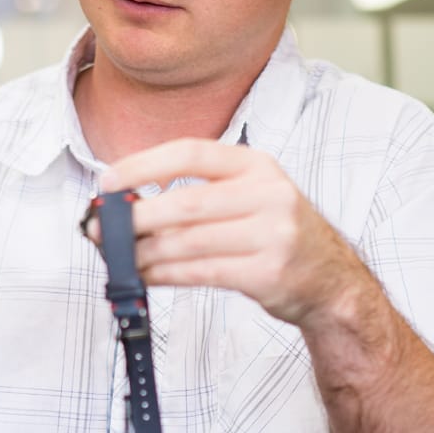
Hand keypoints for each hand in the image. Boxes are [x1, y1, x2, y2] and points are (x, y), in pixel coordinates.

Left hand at [98, 138, 360, 326]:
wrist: (331, 279)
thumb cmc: (275, 233)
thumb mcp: (250, 195)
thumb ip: (199, 192)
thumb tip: (129, 203)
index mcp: (257, 165)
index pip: (191, 153)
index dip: (143, 165)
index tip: (108, 182)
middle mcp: (268, 194)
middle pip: (186, 202)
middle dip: (136, 217)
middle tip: (102, 229)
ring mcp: (272, 235)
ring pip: (190, 241)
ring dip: (145, 252)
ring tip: (119, 257)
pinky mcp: (268, 273)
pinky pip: (202, 272)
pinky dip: (166, 274)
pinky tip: (147, 274)